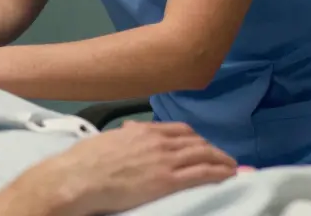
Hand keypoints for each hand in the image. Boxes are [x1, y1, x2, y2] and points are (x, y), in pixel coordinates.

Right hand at [43, 121, 237, 214]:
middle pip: (196, 142)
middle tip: (222, 158)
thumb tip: (128, 130)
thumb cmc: (85, 161)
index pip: (180, 130)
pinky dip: (220, 173)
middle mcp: (158, 141)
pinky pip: (203, 173)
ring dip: (222, 160)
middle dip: (213, 150)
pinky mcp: (168, 180)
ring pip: (204, 155)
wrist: (79, 177)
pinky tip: (229, 175)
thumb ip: (124, 135)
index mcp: (143, 130)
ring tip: (231, 168)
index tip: (202, 145)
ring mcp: (165, 159)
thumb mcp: (108, 140)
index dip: (196, 138)